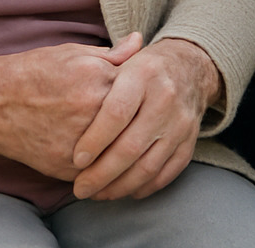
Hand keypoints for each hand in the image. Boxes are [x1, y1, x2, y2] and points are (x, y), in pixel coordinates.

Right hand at [0, 33, 142, 179]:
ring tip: (138, 149)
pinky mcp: (67, 167)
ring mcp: (80, 143)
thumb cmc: (33, 73)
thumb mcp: (73, 53)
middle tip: (149, 126)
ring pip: (120, 154)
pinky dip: (107, 169)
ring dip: (131, 153)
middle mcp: (92, 111)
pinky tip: (114, 164)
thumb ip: (112, 54)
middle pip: (134, 124)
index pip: (139, 90)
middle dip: (143, 125)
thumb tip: (141, 42)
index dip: (144, 94)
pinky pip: (99, 173)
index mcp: (97, 79)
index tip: (148, 97)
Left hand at [69, 37, 221, 199]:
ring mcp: (180, 122)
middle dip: (101, 174)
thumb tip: (64, 97)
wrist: (191, 67)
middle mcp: (165, 98)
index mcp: (143, 75)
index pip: (116, 113)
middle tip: (80, 188)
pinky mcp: (190, 141)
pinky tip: (125, 191)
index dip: (94, 140)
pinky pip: (167, 173)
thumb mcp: (121, 61)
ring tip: (98, 193)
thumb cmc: (143, 68)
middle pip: (131, 146)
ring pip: (148, 166)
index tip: (76, 160)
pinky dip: (145, 187)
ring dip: (120, 186)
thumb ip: (94, 78)